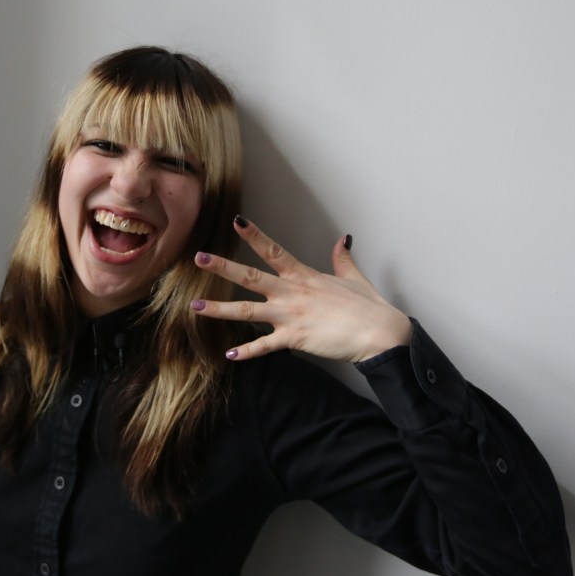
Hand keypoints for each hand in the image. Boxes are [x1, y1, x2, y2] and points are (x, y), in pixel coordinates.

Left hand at [191, 217, 412, 362]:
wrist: (379, 333)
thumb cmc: (368, 307)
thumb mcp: (353, 277)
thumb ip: (341, 259)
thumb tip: (342, 240)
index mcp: (304, 276)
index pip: (274, 250)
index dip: (254, 235)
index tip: (236, 221)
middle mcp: (292, 293)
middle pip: (251, 277)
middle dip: (223, 267)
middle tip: (199, 258)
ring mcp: (291, 316)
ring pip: (248, 311)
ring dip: (220, 309)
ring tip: (195, 307)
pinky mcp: (295, 338)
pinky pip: (265, 346)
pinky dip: (247, 351)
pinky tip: (229, 354)